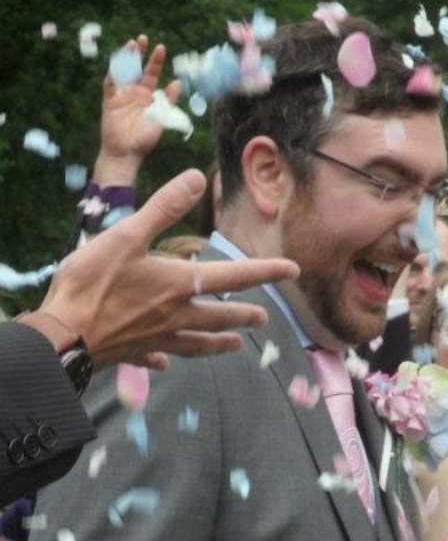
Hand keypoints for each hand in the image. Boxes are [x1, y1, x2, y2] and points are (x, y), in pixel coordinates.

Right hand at [24, 168, 298, 369]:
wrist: (61, 335)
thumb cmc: (91, 282)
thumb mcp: (127, 235)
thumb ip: (163, 208)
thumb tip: (197, 178)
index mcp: (180, 284)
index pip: (236, 277)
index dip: (267, 271)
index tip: (293, 270)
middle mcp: (176, 315)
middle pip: (221, 317)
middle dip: (244, 316)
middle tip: (264, 318)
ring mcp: (157, 338)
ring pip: (198, 343)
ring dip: (219, 343)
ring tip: (235, 345)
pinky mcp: (134, 353)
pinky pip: (157, 356)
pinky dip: (166, 357)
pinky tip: (167, 362)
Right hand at [93, 35, 182, 184]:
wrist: (127, 152)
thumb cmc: (145, 139)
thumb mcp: (161, 118)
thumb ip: (169, 101)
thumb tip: (178, 82)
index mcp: (148, 96)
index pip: (151, 73)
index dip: (155, 61)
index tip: (161, 47)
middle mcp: (134, 92)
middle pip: (136, 68)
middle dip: (139, 53)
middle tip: (143, 38)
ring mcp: (121, 95)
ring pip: (122, 71)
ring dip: (126, 58)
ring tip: (131, 44)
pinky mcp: (109, 100)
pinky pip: (110, 84)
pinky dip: (113, 74)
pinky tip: (118, 63)